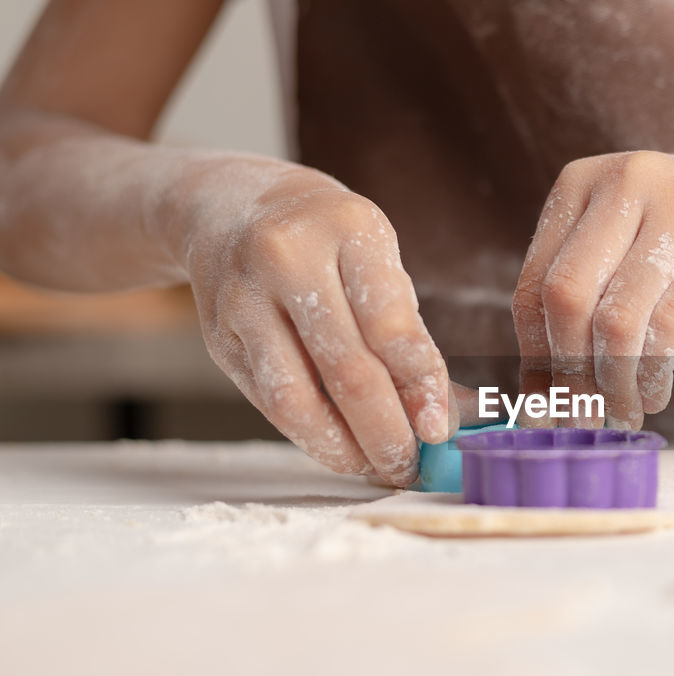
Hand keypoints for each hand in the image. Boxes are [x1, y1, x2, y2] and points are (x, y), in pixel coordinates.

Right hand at [180, 160, 462, 486]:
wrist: (228, 207)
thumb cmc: (328, 243)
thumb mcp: (378, 262)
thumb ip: (411, 336)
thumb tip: (454, 415)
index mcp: (347, 230)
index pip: (389, 324)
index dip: (420, 386)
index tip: (441, 429)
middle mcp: (288, 259)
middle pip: (344, 369)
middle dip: (385, 432)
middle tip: (413, 464)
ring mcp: (243, 300)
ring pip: (296, 399)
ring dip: (344, 449)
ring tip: (379, 468)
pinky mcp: (218, 339)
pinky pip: (270, 404)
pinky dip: (312, 437)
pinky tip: (342, 450)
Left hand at [512, 149, 673, 428]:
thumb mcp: (623, 242)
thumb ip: (580, 298)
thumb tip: (534, 397)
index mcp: (581, 182)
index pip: (534, 285)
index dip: (534, 356)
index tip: (543, 407)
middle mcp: (624, 184)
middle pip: (566, 299)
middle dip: (568, 373)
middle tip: (581, 419)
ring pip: (617, 320)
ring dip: (613, 384)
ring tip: (621, 415)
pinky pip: (670, 327)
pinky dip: (653, 375)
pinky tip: (653, 395)